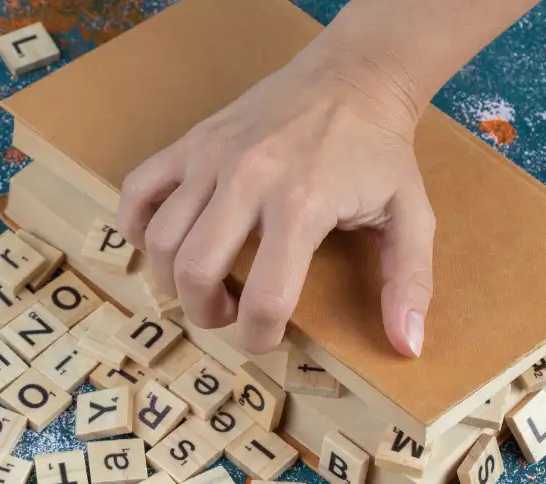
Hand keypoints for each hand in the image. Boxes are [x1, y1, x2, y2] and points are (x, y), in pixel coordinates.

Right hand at [115, 48, 434, 357]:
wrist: (353, 76)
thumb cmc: (379, 151)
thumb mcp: (411, 216)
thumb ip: (409, 282)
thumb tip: (407, 345)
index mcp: (303, 204)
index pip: (264, 298)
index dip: (259, 336)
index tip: (266, 338)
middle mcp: (248, 180)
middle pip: (196, 273)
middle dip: (206, 313)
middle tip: (227, 313)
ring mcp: (211, 157)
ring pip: (159, 240)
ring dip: (171, 279)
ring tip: (200, 283)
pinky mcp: (190, 142)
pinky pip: (137, 191)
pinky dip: (134, 226)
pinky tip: (162, 243)